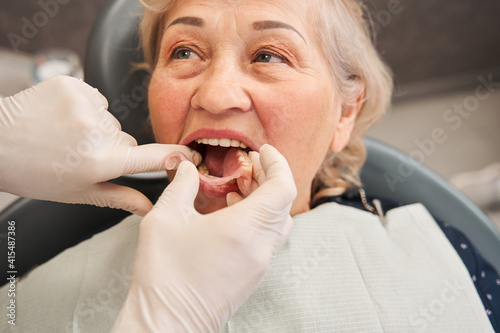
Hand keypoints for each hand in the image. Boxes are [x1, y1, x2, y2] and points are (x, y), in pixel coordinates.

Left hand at [0, 76, 199, 215]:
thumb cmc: (33, 173)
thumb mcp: (79, 193)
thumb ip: (120, 198)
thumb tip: (149, 207)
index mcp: (100, 162)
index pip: (151, 157)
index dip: (174, 156)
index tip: (190, 155)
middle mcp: (97, 132)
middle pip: (126, 138)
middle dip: (113, 147)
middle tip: (82, 153)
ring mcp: (85, 105)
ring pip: (111, 118)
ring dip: (96, 126)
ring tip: (67, 134)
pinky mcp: (73, 85)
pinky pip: (95, 98)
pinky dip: (84, 106)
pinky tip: (63, 116)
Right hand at [113, 144, 295, 331]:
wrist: (166, 324)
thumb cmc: (164, 276)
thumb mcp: (165, 218)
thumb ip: (180, 185)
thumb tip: (186, 168)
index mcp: (246, 228)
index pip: (283, 187)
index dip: (277, 163)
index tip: (263, 152)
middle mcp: (261, 247)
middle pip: (283, 203)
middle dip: (268, 179)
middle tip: (246, 167)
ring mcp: (260, 265)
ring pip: (278, 223)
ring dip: (264, 201)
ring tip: (236, 190)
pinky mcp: (253, 277)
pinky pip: (267, 240)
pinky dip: (258, 221)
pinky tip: (230, 216)